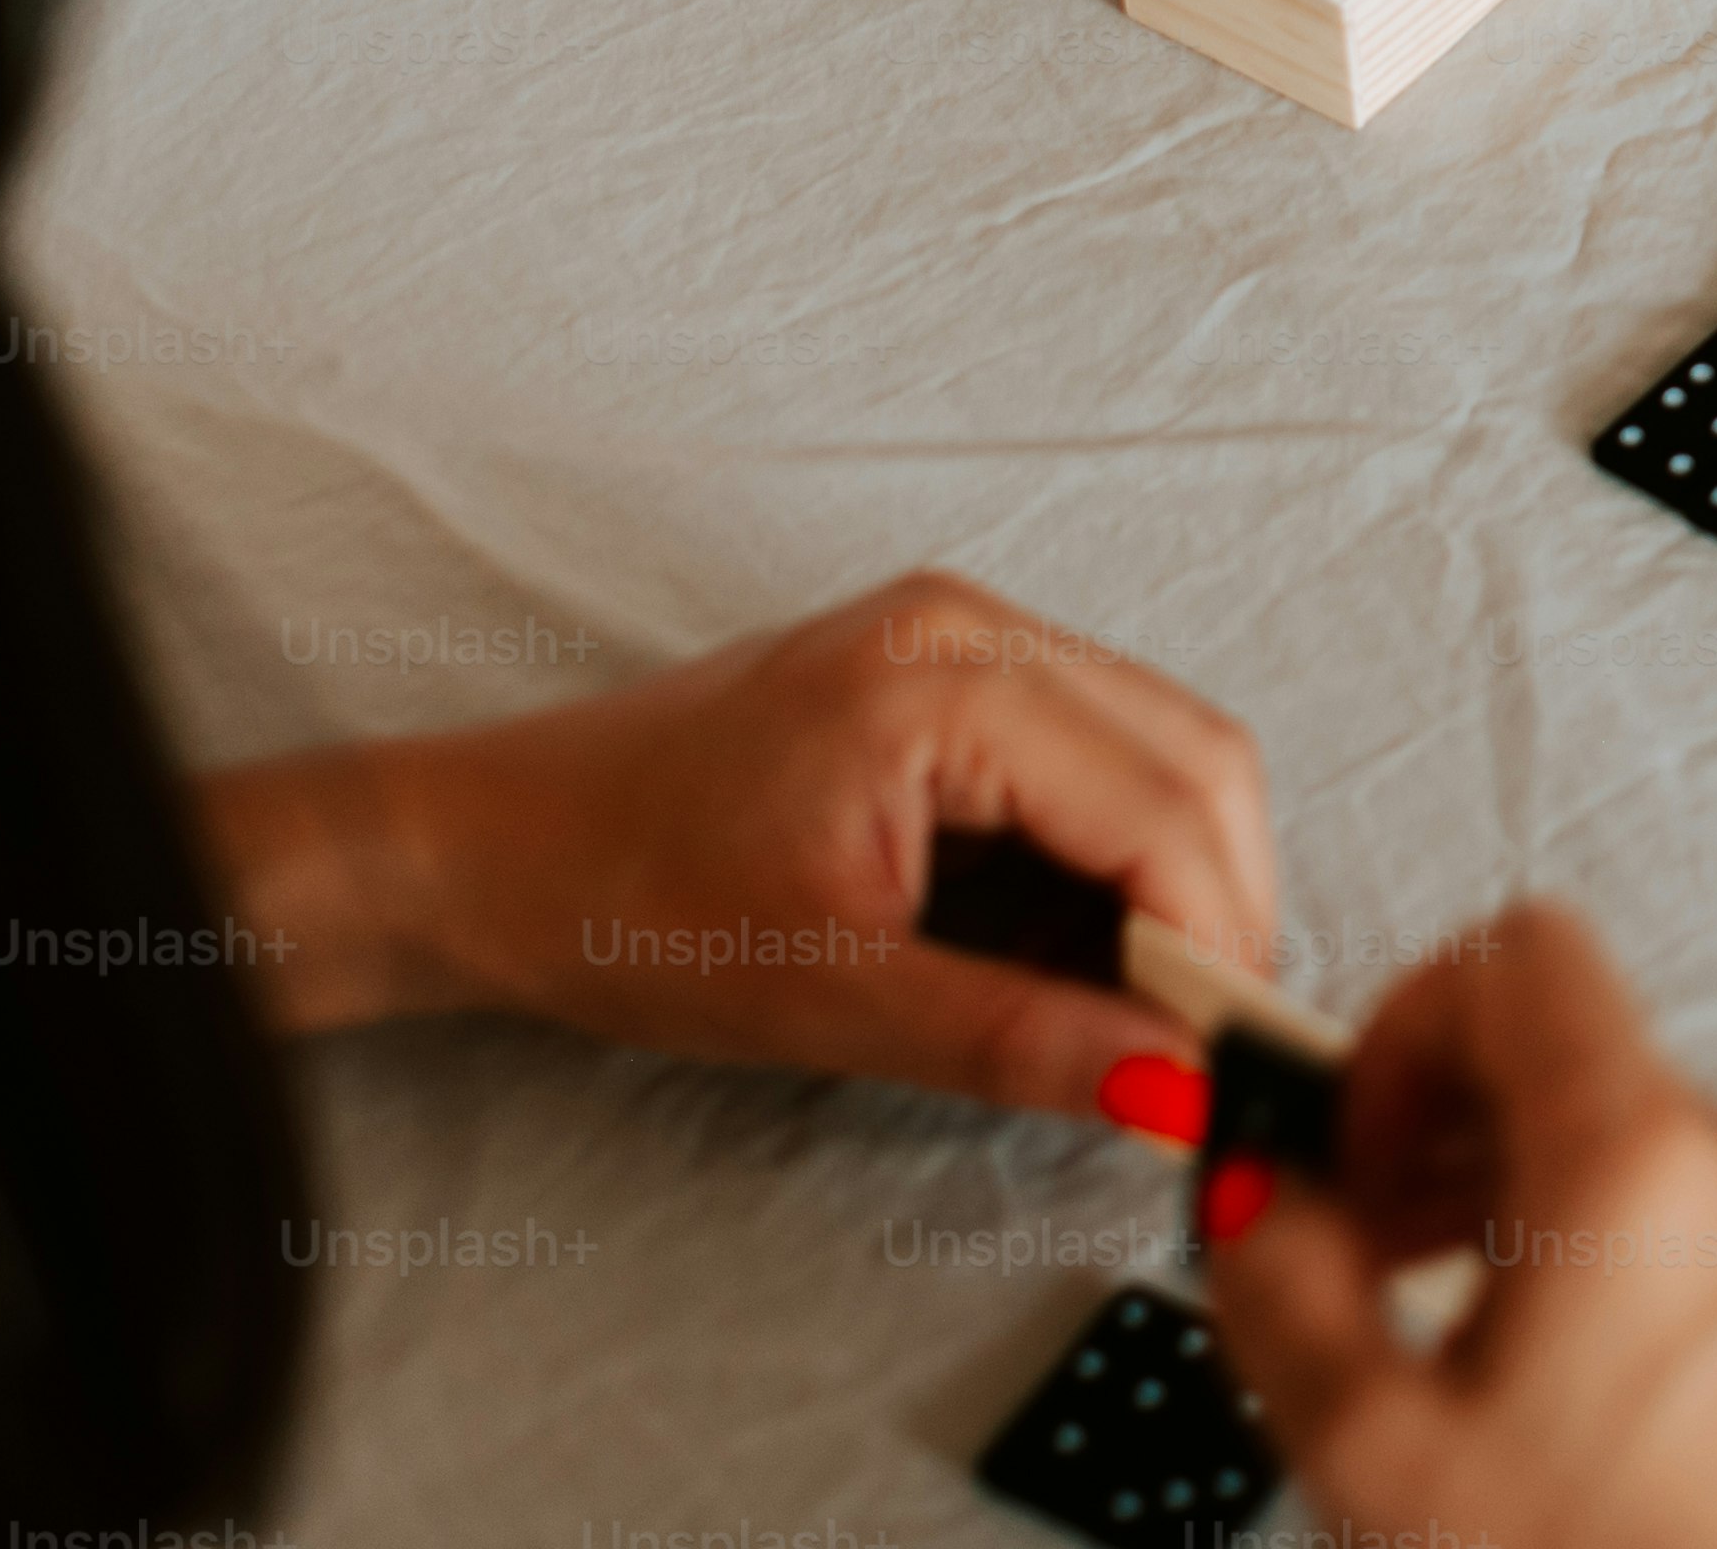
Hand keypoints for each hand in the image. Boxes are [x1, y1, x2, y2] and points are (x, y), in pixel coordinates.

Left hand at [196, 571, 1282, 1129]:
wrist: (484, 850)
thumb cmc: (618, 903)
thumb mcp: (825, 996)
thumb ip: (1015, 1036)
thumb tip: (1170, 1090)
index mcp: (945, 680)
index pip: (1167, 806)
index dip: (1219, 943)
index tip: (1232, 1064)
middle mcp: (975, 625)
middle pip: (1197, 757)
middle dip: (1221, 907)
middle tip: (1199, 1046)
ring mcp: (966, 633)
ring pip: (1164, 747)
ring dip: (1180, 878)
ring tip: (1139, 1006)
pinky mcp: (951, 667)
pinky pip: (1101, 744)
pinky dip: (1123, 847)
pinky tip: (1083, 941)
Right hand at [1213, 902, 1716, 1548]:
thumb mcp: (1369, 1456)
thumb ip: (1280, 1291)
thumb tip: (1259, 1203)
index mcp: (1643, 1169)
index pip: (1524, 958)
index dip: (1405, 1021)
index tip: (1344, 1138)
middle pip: (1573, 1048)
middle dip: (1439, 1120)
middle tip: (1350, 1240)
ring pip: (1629, 1138)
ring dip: (1505, 1191)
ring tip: (1419, 1325)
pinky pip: (1687, 1226)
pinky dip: (1588, 1252)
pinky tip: (1519, 1380)